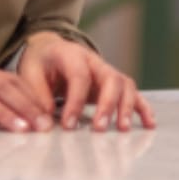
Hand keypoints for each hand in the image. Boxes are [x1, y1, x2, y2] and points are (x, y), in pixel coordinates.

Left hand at [16, 32, 154, 131]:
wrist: (50, 50)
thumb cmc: (41, 63)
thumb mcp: (29, 74)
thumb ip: (37, 97)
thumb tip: (45, 124)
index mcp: (71, 55)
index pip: (80, 77)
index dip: (75, 102)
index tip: (69, 125)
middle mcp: (94, 61)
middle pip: (111, 79)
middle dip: (107, 105)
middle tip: (99, 128)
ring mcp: (107, 71)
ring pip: (125, 86)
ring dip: (126, 108)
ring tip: (121, 129)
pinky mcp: (114, 83)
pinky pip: (133, 93)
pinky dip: (143, 108)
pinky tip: (149, 124)